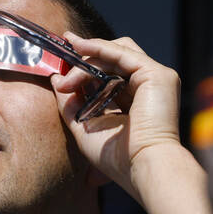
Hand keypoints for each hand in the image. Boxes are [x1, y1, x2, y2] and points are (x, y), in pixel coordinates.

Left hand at [50, 34, 181, 202]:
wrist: (141, 166)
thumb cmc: (118, 158)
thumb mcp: (85, 126)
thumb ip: (71, 103)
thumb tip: (56, 79)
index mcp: (134, 100)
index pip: (109, 73)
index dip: (85, 66)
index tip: (61, 65)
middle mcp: (146, 87)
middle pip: (112, 58)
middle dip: (84, 58)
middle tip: (60, 65)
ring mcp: (154, 79)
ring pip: (115, 53)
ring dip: (87, 59)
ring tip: (67, 74)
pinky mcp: (156, 74)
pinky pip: (122, 52)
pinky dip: (99, 47)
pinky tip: (79, 48)